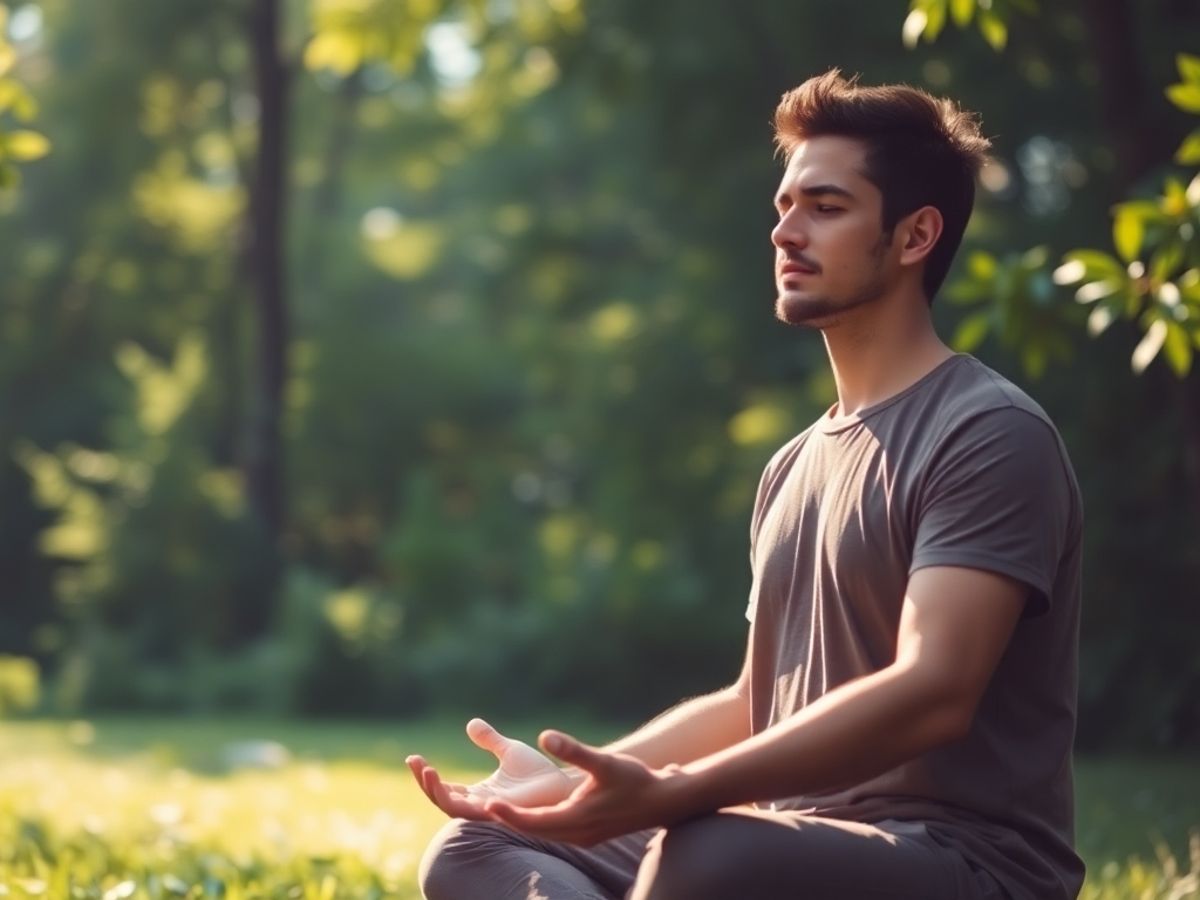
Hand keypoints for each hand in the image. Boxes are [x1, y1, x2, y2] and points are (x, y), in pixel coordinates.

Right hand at [406, 718, 576, 820]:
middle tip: (414, 763)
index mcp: (478, 793)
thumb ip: (489, 740)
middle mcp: (479, 804)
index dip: (426, 775)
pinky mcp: (498, 813)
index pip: (445, 788)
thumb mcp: (508, 749)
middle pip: (441, 799)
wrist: (561, 783)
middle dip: (424, 783)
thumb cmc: (538, 773)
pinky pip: (472, 812)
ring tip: (426, 771)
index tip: (413, 757)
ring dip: (435, 791)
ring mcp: (487, 811)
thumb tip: (471, 724)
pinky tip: (448, 785)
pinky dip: (458, 801)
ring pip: (451, 808)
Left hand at [483, 729, 695, 845]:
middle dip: (505, 820)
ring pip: (541, 833)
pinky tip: (525, 812)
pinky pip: (552, 832)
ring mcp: (582, 837)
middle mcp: (577, 834)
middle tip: (476, 806)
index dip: (508, 815)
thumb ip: (574, 750)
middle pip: (531, 831)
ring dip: (518, 822)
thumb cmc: (636, 780)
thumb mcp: (604, 762)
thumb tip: (546, 735)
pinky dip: (534, 823)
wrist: (665, 802)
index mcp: (577, 820)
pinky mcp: (587, 834)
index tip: (486, 804)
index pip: (533, 822)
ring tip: (493, 808)